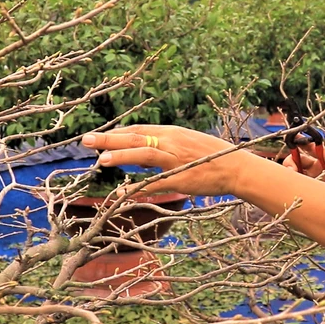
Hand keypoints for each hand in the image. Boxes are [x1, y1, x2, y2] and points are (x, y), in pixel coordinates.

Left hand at [81, 125, 261, 196]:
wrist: (237, 167)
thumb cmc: (212, 156)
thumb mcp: (187, 143)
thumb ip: (164, 148)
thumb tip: (140, 157)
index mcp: (172, 133)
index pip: (139, 130)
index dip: (117, 133)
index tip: (98, 136)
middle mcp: (172, 142)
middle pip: (136, 137)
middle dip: (110, 138)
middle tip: (86, 139)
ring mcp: (177, 160)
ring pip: (146, 153)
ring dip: (123, 155)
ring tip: (103, 159)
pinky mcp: (183, 178)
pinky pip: (158, 183)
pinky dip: (140, 187)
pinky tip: (124, 193)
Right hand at [282, 145, 324, 189]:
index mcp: (324, 165)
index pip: (311, 150)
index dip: (304, 144)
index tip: (298, 141)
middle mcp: (313, 171)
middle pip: (297, 158)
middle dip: (292, 158)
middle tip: (292, 167)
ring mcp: (305, 181)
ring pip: (290, 169)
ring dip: (289, 169)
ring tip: (292, 176)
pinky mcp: (300, 191)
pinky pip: (290, 183)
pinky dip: (287, 180)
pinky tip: (291, 183)